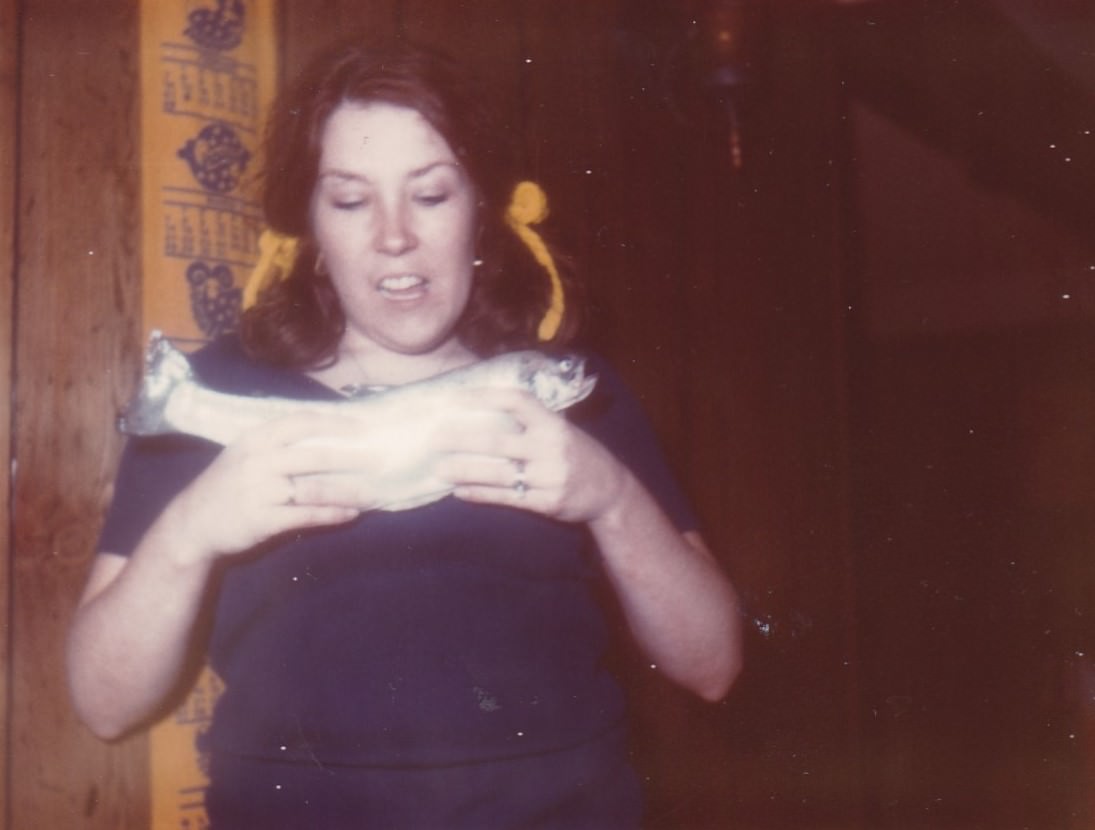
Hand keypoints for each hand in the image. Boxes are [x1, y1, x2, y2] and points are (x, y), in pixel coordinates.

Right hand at [167, 412, 379, 562]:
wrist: (192, 524)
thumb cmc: (226, 485)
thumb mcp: (244, 454)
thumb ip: (277, 444)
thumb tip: (325, 435)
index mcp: (255, 439)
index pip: (300, 422)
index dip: (333, 423)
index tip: (362, 428)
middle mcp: (259, 461)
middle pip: (314, 456)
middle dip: (351, 458)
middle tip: (380, 460)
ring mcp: (260, 491)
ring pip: (315, 489)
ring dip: (348, 491)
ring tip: (373, 493)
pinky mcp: (263, 520)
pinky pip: (306, 515)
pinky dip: (331, 514)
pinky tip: (351, 514)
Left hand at [434, 388, 628, 523]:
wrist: (609, 490)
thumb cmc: (576, 453)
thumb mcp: (561, 429)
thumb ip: (532, 421)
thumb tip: (486, 409)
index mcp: (553, 423)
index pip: (517, 402)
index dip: (486, 397)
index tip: (458, 398)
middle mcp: (550, 448)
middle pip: (498, 442)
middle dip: (462, 440)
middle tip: (435, 437)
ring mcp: (548, 477)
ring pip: (498, 473)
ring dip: (464, 471)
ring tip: (439, 469)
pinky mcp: (546, 502)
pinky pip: (506, 497)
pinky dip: (480, 494)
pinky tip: (460, 491)